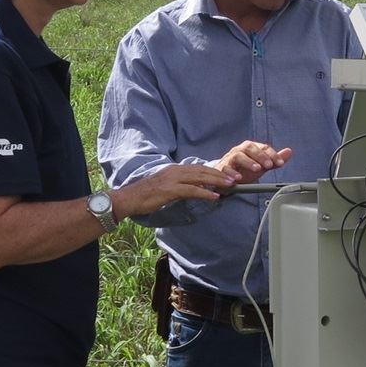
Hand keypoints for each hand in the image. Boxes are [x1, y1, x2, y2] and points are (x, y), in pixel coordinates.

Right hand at [114, 162, 235, 217]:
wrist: (129, 198)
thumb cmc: (146, 195)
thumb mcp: (166, 187)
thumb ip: (180, 186)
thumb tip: (195, 190)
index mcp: (176, 169)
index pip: (200, 168)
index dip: (215, 171)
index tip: (228, 175)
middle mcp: (176, 171)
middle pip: (203, 171)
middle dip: (221, 174)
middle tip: (236, 178)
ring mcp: (173, 179)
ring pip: (200, 178)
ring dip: (217, 181)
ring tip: (231, 185)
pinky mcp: (170, 190)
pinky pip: (192, 191)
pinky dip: (205, 193)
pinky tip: (215, 197)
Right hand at [213, 140, 291, 183]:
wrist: (226, 176)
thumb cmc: (244, 169)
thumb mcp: (261, 165)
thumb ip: (274, 159)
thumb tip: (289, 151)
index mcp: (251, 148)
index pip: (263, 147)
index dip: (272, 154)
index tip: (280, 163)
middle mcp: (240, 150)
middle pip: (249, 148)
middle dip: (260, 156)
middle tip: (268, 165)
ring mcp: (230, 158)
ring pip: (238, 156)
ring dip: (248, 162)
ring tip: (257, 169)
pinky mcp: (222, 168)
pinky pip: (225, 169)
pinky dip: (231, 173)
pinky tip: (238, 178)